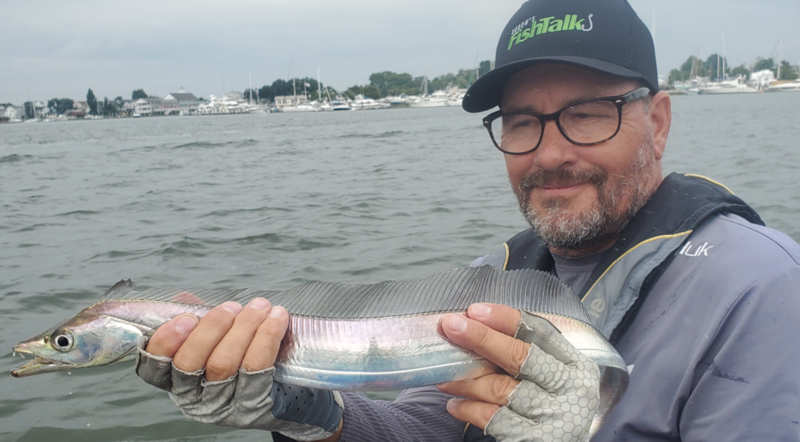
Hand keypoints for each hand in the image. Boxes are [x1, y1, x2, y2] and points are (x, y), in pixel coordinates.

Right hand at [134, 298, 343, 441]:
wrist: (283, 392)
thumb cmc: (240, 358)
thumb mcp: (216, 340)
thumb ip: (199, 321)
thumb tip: (184, 298)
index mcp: (174, 380)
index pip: (153, 366)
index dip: (166, 341)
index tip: (186, 317)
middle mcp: (192, 398)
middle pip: (191, 363)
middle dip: (212, 327)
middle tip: (231, 306)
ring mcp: (221, 406)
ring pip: (224, 363)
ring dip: (243, 327)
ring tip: (259, 306)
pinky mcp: (252, 407)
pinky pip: (257, 367)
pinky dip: (267, 336)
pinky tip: (277, 318)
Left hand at [437, 304, 599, 441]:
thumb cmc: (554, 407)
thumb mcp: (552, 376)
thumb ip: (524, 355)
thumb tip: (477, 329)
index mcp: (575, 365)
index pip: (539, 332)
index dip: (505, 318)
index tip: (475, 310)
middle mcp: (570, 388)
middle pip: (518, 356)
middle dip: (480, 338)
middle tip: (451, 326)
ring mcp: (553, 416)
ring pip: (499, 388)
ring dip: (466, 378)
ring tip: (444, 376)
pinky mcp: (534, 439)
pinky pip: (493, 418)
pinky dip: (469, 408)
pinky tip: (456, 404)